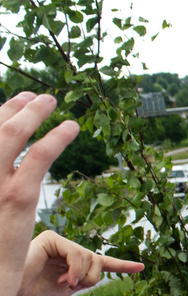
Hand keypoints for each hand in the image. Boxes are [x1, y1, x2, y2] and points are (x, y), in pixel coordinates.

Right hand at [0, 94, 78, 292]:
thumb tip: (10, 176)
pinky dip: (57, 137)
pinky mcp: (17, 198)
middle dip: (13, 107)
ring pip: (13, 133)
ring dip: (33, 112)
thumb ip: (1, 186)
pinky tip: (71, 127)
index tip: (12, 103)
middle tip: (34, 97)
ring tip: (50, 101)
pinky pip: (39, 156)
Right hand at [17, 231, 143, 295]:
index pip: (101, 262)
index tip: (141, 267)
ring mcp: (60, 243)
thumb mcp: (64, 290)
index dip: (121, 265)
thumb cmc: (32, 293)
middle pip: (98, 261)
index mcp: (72, 264)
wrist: (10, 292)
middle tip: (71, 287)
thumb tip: (99, 275)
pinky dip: (76, 270)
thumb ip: (82, 281)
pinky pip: (79, 254)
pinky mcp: (53, 239)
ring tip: (63, 284)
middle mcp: (68, 250)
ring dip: (82, 277)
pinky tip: (63, 279)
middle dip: (91, 278)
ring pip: (91, 257)